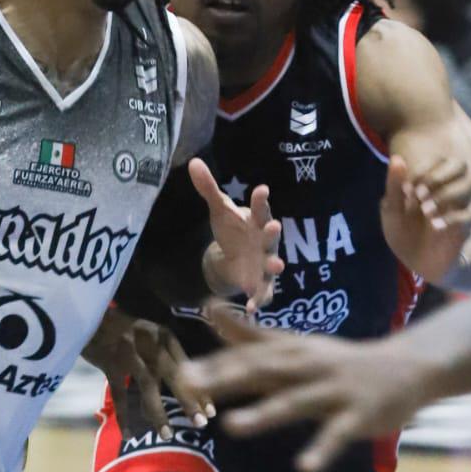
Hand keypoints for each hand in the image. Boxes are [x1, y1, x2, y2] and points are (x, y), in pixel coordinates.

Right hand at [84, 310, 211, 439]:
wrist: (88, 315)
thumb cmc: (121, 328)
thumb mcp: (149, 333)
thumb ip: (164, 354)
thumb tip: (185, 384)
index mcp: (163, 335)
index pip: (187, 365)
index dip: (200, 389)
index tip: (211, 411)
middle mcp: (149, 342)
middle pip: (173, 374)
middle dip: (188, 400)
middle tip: (201, 423)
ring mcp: (129, 353)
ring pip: (148, 386)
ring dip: (158, 412)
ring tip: (166, 434)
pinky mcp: (110, 364)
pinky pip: (119, 395)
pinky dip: (124, 416)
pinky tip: (129, 433)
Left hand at [183, 307, 429, 471]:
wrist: (405, 368)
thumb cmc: (339, 361)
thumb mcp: (296, 345)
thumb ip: (252, 335)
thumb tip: (209, 310)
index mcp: (292, 351)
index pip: (249, 356)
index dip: (215, 364)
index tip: (180, 372)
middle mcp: (309, 366)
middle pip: (264, 371)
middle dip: (227, 378)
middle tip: (190, 384)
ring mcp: (334, 391)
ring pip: (295, 401)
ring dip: (264, 413)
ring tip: (231, 426)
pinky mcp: (358, 416)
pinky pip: (337, 435)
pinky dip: (321, 451)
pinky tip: (304, 469)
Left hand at [188, 158, 283, 314]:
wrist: (237, 258)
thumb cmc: (234, 230)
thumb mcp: (220, 210)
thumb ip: (209, 188)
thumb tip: (193, 162)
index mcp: (256, 221)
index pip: (260, 208)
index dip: (261, 200)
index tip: (261, 189)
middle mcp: (265, 242)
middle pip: (270, 236)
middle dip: (272, 232)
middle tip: (275, 226)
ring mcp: (265, 263)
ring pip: (273, 264)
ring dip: (275, 265)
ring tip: (277, 266)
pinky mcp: (261, 283)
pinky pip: (264, 292)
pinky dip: (260, 300)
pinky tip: (252, 309)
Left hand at [381, 154, 470, 283]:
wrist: (414, 261)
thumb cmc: (402, 232)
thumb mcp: (392, 209)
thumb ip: (394, 185)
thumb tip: (396, 158)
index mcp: (430, 181)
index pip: (436, 160)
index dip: (422, 170)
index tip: (406, 188)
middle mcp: (447, 188)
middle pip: (459, 165)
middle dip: (437, 177)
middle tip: (418, 194)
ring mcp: (458, 206)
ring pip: (469, 185)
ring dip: (446, 194)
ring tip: (425, 211)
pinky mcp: (464, 226)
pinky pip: (470, 214)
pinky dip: (452, 218)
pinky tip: (435, 226)